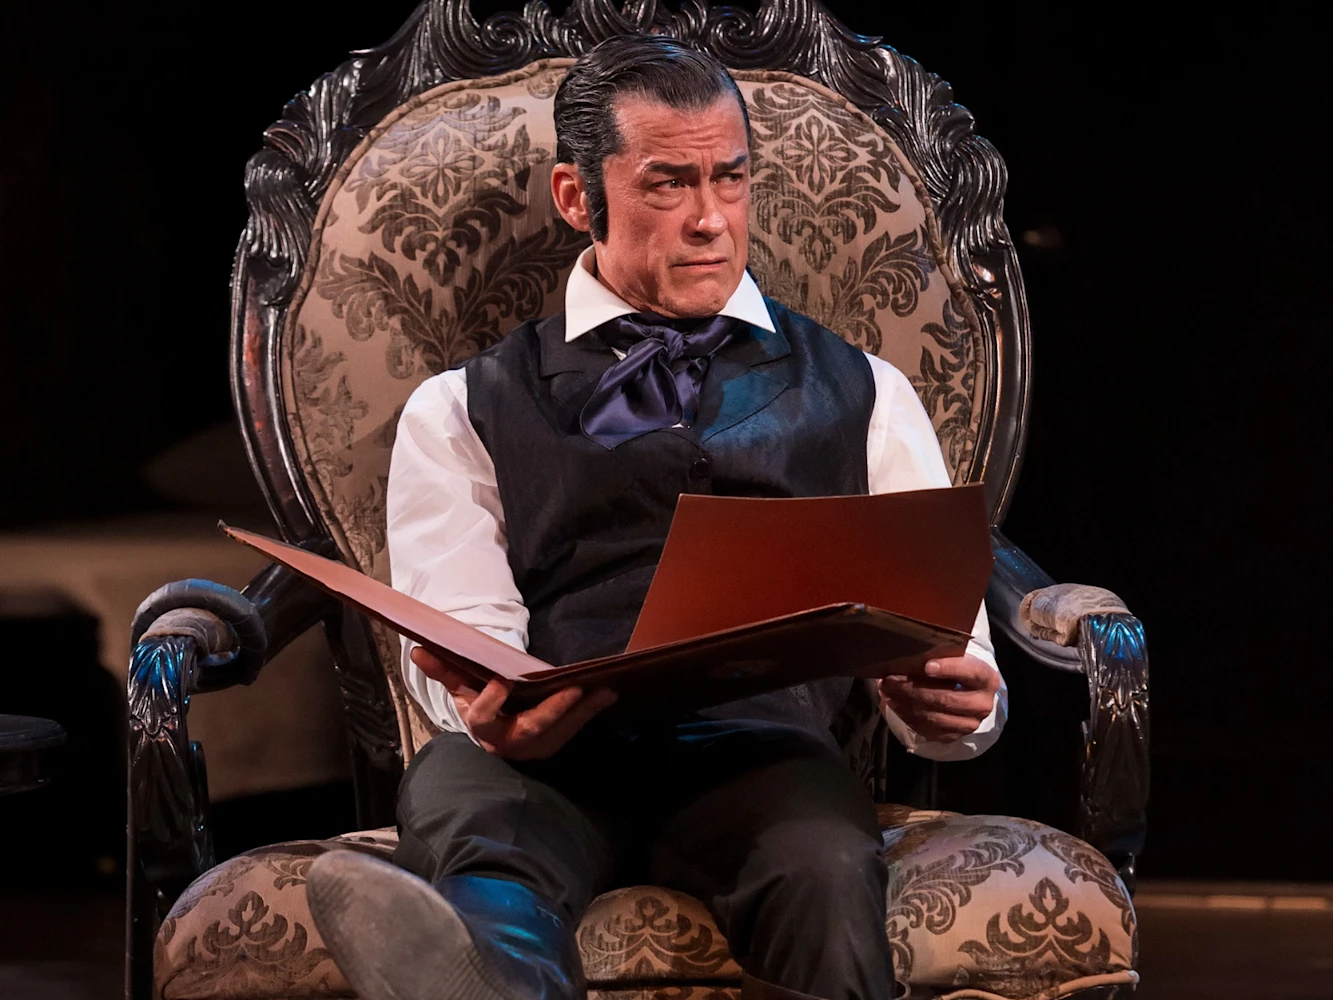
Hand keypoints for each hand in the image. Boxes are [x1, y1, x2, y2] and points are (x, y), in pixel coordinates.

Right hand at [410, 646, 616, 759]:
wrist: (497, 736)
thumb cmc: (479, 705)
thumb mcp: (461, 689)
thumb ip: (444, 670)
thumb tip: (418, 648)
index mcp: (483, 728)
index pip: (484, 716)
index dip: (491, 701)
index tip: (501, 681)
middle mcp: (510, 742)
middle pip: (532, 727)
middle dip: (555, 709)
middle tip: (575, 689)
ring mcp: (535, 745)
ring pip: (560, 730)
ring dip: (584, 710)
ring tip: (603, 689)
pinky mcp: (555, 742)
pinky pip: (574, 728)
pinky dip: (591, 711)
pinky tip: (609, 693)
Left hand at [878, 655, 998, 743]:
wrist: (969, 693)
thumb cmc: (957, 670)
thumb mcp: (956, 659)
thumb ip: (940, 657)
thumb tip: (909, 657)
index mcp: (986, 679)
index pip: (969, 672)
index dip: (949, 669)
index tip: (927, 666)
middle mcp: (982, 705)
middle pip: (945, 698)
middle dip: (913, 688)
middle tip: (890, 679)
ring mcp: (968, 724)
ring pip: (933, 716)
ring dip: (905, 703)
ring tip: (886, 690)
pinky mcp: (953, 736)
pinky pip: (926, 728)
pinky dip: (906, 715)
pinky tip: (893, 703)